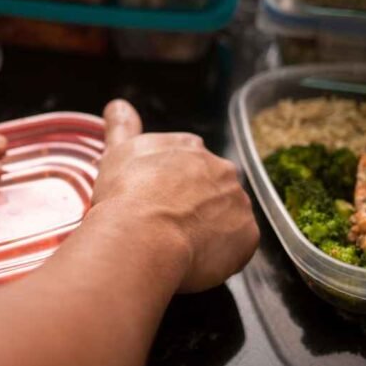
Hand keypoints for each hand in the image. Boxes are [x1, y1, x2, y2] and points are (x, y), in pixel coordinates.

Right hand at [91, 100, 258, 292]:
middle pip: (212, 190)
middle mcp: (222, 169)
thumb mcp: (117, 152)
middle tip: (167, 227)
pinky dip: (221, 255)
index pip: (188, 165)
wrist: (143, 236)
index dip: (172, 186)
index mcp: (191, 148)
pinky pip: (237, 247)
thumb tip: (118, 105)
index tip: (158, 201)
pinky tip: (195, 260)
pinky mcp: (248, 235)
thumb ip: (122, 127)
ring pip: (226, 218)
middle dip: (195, 206)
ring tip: (180, 247)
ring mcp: (238, 202)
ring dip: (210, 230)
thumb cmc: (126, 196)